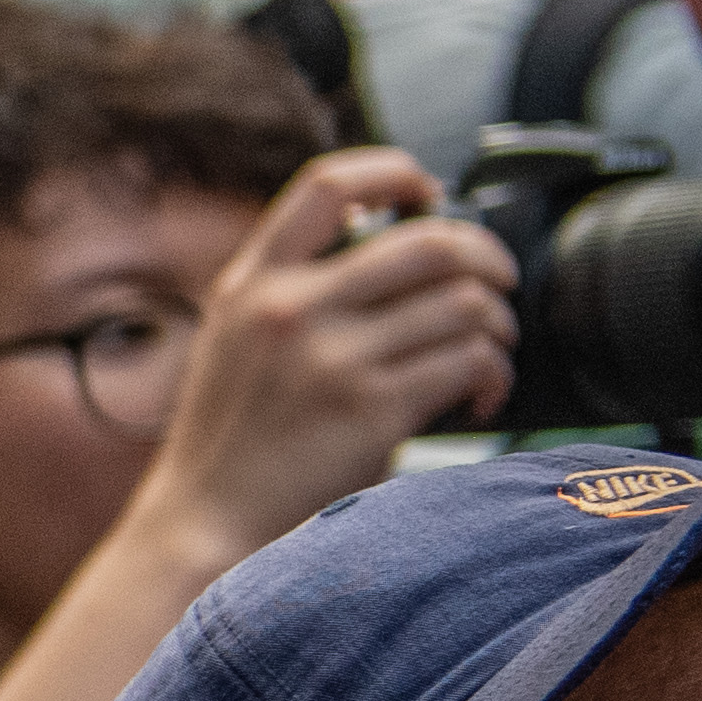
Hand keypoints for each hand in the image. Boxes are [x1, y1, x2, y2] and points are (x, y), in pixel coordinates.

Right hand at [137, 148, 515, 558]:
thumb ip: (293, 292)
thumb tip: (398, 254)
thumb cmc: (229, 444)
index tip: (429, 194)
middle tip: (496, 286)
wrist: (203, 527)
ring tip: (487, 355)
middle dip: (488, 259)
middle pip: (431, 241)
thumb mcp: (233, 342)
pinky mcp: (372, 410)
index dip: (396, 172)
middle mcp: (289, 308)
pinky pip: (470, 362)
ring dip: (498, 327)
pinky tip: (477, 398)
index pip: (328, 184)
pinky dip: (493, 377)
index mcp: (250, 282)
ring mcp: (330, 358)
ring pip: (465, 303)